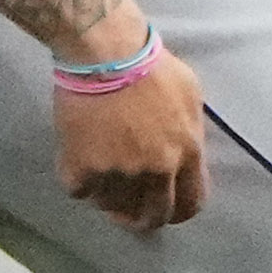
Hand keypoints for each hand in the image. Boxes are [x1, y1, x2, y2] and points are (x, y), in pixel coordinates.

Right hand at [56, 39, 209, 229]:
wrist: (106, 53)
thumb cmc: (153, 66)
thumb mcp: (192, 96)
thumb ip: (190, 132)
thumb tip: (185, 153)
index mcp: (187, 153)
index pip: (190, 204)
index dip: (177, 212)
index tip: (165, 211)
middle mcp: (155, 170)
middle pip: (152, 216)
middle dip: (143, 218)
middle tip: (130, 212)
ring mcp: (117, 172)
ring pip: (112, 207)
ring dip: (109, 198)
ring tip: (104, 179)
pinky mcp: (82, 167)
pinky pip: (80, 192)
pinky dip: (80, 183)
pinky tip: (81, 166)